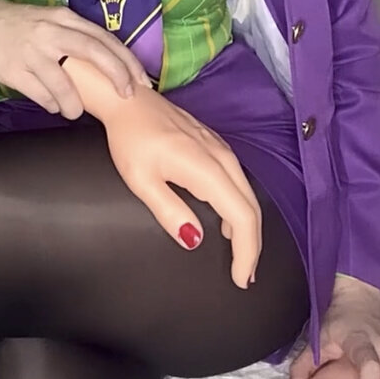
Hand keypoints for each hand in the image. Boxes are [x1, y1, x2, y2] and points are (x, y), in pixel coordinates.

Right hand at [0, 0, 152, 117]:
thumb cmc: (21, 24)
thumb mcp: (51, 20)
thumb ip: (75, 37)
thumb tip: (107, 67)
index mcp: (64, 17)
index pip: (104, 38)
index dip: (126, 61)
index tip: (141, 81)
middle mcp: (51, 31)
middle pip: (93, 51)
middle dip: (116, 75)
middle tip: (126, 96)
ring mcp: (31, 50)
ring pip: (64, 82)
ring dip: (75, 103)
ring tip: (75, 112)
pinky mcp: (13, 69)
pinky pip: (40, 93)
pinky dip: (51, 104)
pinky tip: (53, 106)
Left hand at [101, 86, 261, 288]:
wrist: (128, 99)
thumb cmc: (130, 139)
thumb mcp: (141, 180)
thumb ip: (169, 211)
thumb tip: (194, 239)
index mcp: (207, 168)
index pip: (241, 216)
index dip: (246, 252)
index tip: (239, 278)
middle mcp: (221, 156)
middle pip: (251, 207)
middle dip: (252, 245)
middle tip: (243, 276)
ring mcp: (220, 148)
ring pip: (247, 193)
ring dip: (248, 226)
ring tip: (239, 256)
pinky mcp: (215, 144)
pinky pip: (237, 181)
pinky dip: (239, 206)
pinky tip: (227, 222)